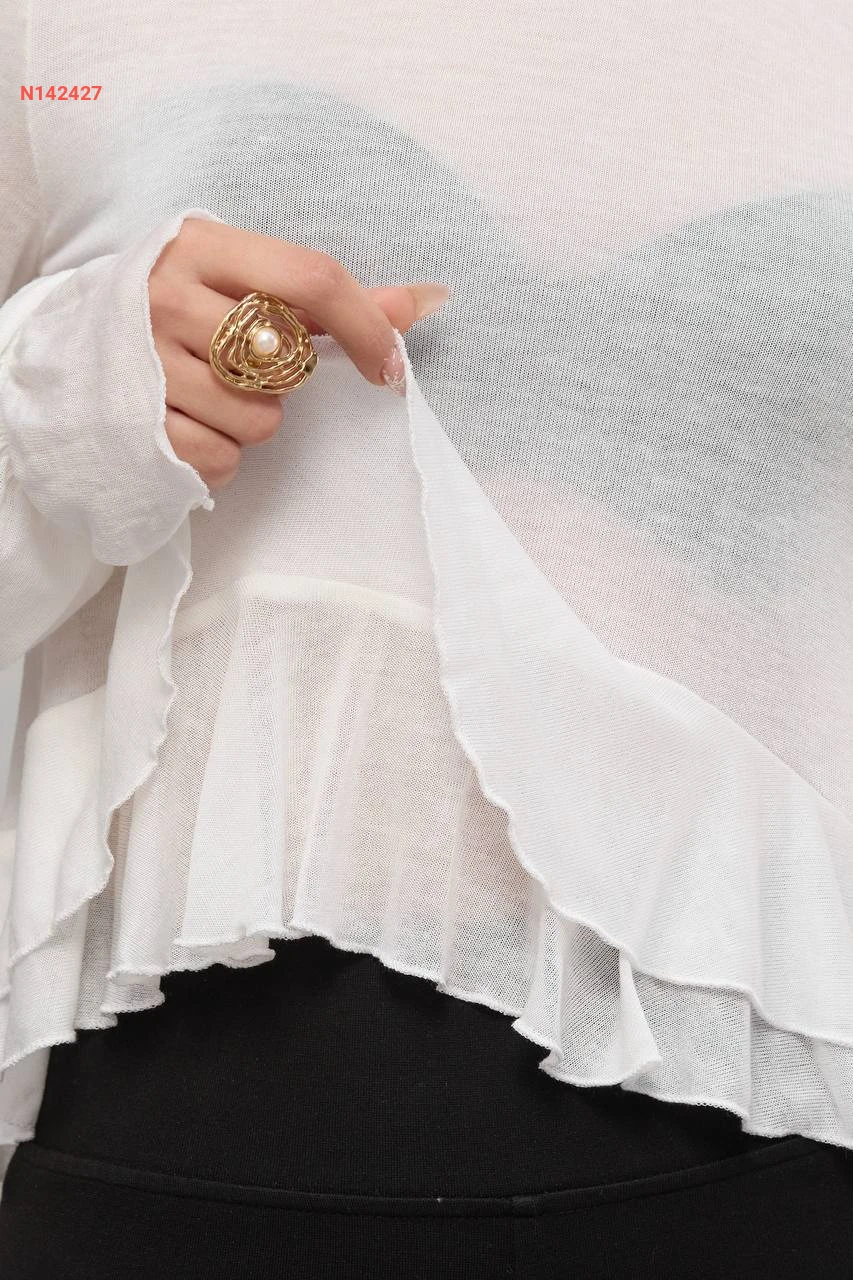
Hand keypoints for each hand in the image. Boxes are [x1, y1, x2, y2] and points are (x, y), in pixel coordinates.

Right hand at [148, 216, 449, 489]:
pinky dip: (221, 455)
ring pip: (261, 418)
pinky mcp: (137, 426)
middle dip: (287, 378)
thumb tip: (426, 300)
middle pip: (291, 359)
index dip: (368, 327)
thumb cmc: (176, 314)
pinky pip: (224, 458)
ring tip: (207, 397)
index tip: (390, 366)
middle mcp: (167, 296)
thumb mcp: (237, 281)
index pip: (312, 279)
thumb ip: (328, 296)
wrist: (66, 358)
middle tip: (246, 367)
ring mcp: (146, 363)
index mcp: (200, 246)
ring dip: (251, 421)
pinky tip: (188, 425)